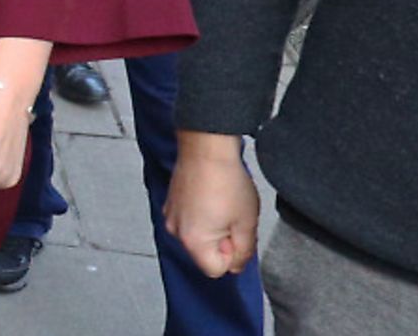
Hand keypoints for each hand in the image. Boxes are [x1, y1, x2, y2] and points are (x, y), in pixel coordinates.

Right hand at [165, 133, 259, 276]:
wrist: (206, 147)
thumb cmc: (226, 181)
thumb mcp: (247, 223)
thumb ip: (244, 252)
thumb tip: (237, 265)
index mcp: (193, 241)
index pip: (216, 270)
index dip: (232, 255)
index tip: (236, 233)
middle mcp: (175, 231)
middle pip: (204, 253)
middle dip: (221, 241)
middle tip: (232, 216)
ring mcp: (170, 215)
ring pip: (197, 236)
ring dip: (211, 227)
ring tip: (221, 203)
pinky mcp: (170, 202)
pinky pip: (189, 220)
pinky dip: (201, 214)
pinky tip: (210, 196)